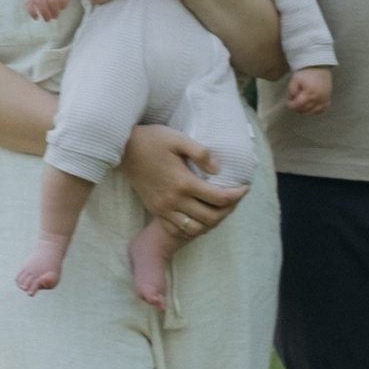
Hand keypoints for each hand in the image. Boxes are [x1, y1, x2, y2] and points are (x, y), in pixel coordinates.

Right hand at [121, 121, 247, 240]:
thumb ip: (201, 153)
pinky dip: (194, 228)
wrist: (123, 150)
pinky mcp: (156, 211)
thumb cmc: (152, 140)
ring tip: (220, 208)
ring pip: (196, 228)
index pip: (218, 197)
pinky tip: (200, 216)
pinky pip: (179, 229)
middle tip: (235, 198)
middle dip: (229, 210)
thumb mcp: (178, 138)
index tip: (245, 188)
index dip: (237, 195)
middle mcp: (174, 200)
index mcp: (183, 182)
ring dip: (212, 221)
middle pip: (211, 217)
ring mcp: (164, 209)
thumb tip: (218, 170)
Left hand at [282, 65, 333, 114]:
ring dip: (304, 110)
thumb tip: (292, 99)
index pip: (298, 105)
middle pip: (304, 109)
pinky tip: (308, 105)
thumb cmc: (307, 73)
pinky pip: (319, 111)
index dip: (291, 105)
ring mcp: (324, 100)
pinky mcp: (327, 101)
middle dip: (296, 107)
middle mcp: (319, 97)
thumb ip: (291, 90)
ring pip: (312, 112)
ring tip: (299, 104)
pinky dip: (313, 110)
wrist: (319, 68)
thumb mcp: (295, 79)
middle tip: (292, 102)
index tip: (287, 103)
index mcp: (310, 92)